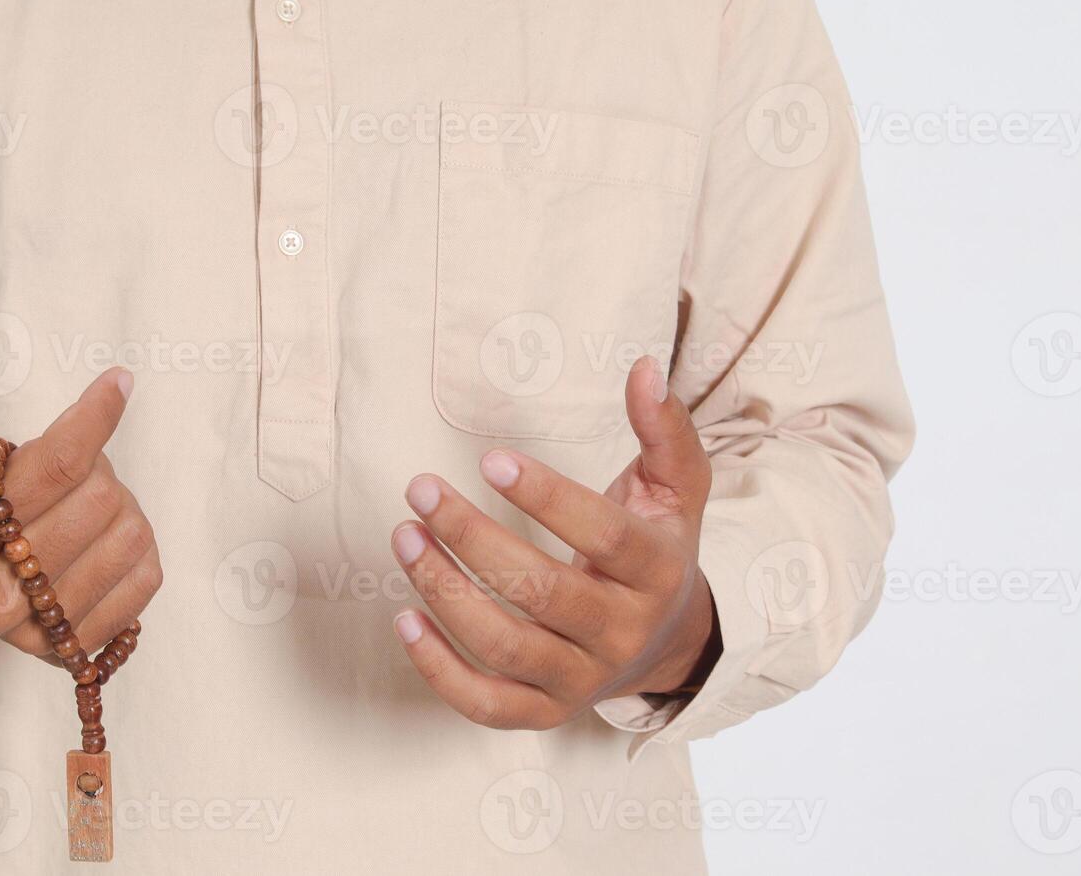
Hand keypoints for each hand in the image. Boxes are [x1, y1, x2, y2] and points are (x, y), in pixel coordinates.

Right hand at [0, 368, 161, 660]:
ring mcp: (34, 626)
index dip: (96, 416)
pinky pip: (145, 578)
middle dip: (91, 464)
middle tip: (56, 468)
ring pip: (130, 534)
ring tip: (72, 503)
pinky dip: (135, 547)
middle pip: (101, 495)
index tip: (119, 380)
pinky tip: (96, 538)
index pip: (58, 466)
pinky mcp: (72, 644)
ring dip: (115, 504)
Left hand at [390, 355, 719, 729]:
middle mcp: (621, 631)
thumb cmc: (656, 549)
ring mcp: (582, 678)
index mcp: (657, 571)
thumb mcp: (676, 489)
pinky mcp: (546, 711)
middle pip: (543, 591)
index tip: (489, 458)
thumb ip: (664, 430)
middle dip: (473, 537)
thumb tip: (644, 369)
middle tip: (421, 489)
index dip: (547, 498)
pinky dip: (439, 669)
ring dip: (444, 592)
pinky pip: (486, 705)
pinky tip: (404, 618)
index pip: (605, 536)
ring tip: (404, 537)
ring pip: (505, 646)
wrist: (668, 644)